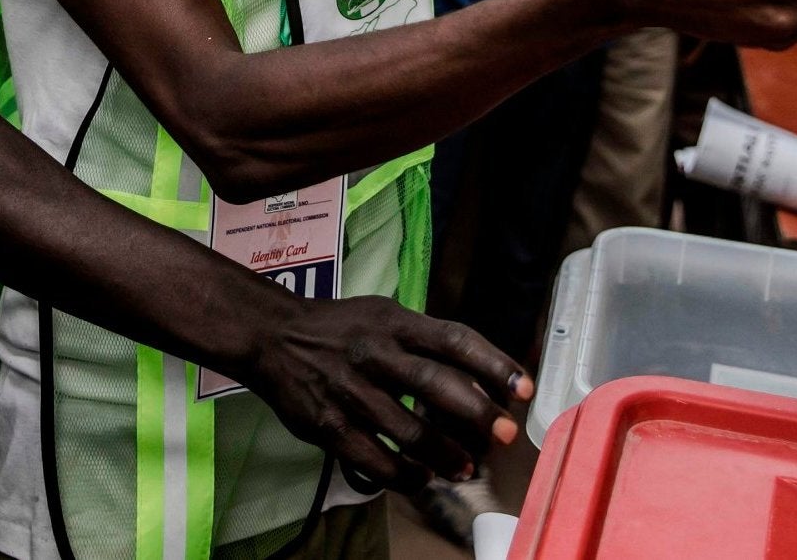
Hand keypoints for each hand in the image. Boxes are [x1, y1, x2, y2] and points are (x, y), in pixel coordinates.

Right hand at [238, 289, 529, 493]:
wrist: (273, 337)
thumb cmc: (341, 328)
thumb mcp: (383, 316)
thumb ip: (424, 342)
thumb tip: (480, 380)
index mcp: (394, 323)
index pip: (453, 339)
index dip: (492, 364)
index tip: (523, 388)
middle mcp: (375, 353)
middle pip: (435, 384)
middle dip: (476, 413)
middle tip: (505, 434)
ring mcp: (351, 391)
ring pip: (408, 431)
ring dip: (444, 455)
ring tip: (465, 469)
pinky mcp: (329, 425)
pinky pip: (375, 460)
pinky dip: (404, 476)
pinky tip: (420, 480)